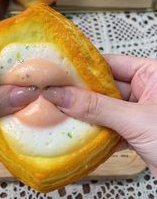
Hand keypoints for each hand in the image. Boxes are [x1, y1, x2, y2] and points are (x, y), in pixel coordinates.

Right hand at [43, 55, 156, 176]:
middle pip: (105, 87)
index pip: (111, 64)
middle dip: (80, 94)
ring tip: (57, 113)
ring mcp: (141, 113)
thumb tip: (62, 95)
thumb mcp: (136, 119)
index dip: (84, 68)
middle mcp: (146, 90)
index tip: (58, 72)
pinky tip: (77, 133)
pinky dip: (95, 132)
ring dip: (85, 115)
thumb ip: (97, 107)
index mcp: (152, 74)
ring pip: (105, 109)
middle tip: (52, 95)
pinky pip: (110, 128)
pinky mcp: (137, 134)